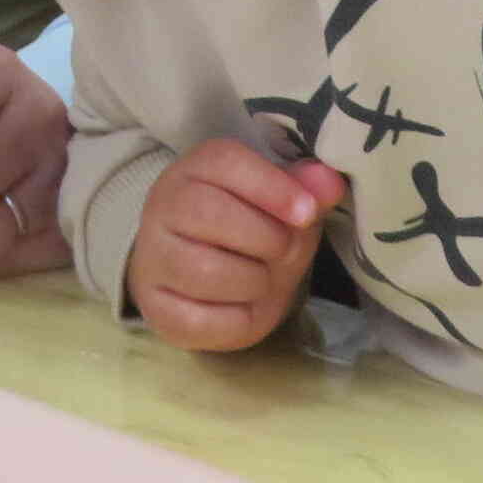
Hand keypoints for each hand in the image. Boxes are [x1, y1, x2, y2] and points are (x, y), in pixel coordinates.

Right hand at [126, 142, 348, 352]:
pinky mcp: (156, 307)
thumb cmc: (249, 229)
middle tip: (285, 251)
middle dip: (266, 239)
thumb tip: (329, 182)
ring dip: (254, 281)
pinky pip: (199, 320)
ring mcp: (153, 257)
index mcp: (196, 169)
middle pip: (210, 213)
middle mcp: (163, 206)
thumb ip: (306, 191)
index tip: (307, 213)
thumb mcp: (281, 204)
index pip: (225, 162)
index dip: (272, 187)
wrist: (206, 275)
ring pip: (205, 270)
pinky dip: (238, 320)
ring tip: (264, 278)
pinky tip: (246, 307)